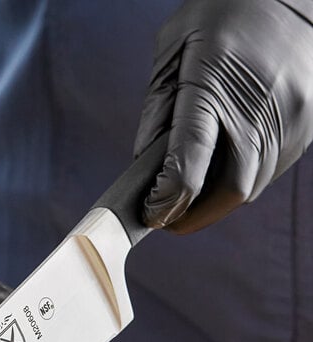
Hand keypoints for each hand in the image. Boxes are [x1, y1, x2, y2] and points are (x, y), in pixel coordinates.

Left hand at [134, 0, 312, 232]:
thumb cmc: (221, 13)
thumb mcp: (172, 50)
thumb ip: (157, 112)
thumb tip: (148, 167)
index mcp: (213, 86)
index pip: (190, 164)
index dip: (168, 200)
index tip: (152, 211)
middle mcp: (260, 107)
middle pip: (229, 192)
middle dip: (194, 215)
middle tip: (170, 217)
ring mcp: (292, 118)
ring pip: (252, 187)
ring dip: (217, 199)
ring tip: (193, 189)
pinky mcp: (308, 125)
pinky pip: (271, 170)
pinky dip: (242, 177)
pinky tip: (225, 163)